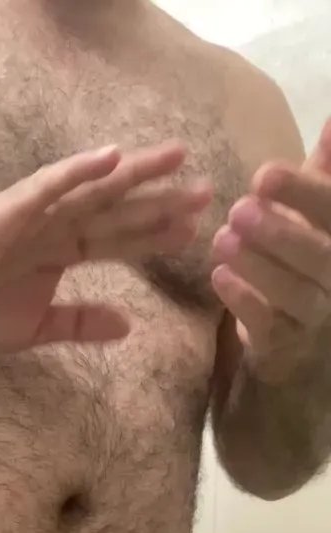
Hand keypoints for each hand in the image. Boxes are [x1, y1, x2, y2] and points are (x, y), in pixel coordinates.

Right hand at [0, 142, 211, 351]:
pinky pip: (51, 185)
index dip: (155, 234)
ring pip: (94, 189)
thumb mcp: (38, 328)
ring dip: (134, 174)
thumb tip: (129, 326)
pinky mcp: (11, 208)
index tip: (195, 231)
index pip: (119, 240)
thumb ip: (82, 323)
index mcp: (61, 252)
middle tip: (207, 191)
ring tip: (175, 160)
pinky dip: (80, 170)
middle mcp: (55, 226)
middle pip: (117, 210)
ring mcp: (36, 213)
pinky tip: (111, 157)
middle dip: (160, 201)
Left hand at [212, 119, 330, 380]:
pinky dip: (245, 301)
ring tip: (223, 238)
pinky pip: (269, 326)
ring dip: (260, 264)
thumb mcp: (315, 219)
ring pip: (298, 293)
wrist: (292, 350)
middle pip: (323, 256)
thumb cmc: (301, 271)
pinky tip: (220, 276)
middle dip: (282, 230)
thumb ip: (324, 174)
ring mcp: (318, 319)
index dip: (303, 192)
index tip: (262, 174)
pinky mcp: (287, 348)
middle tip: (239, 207)